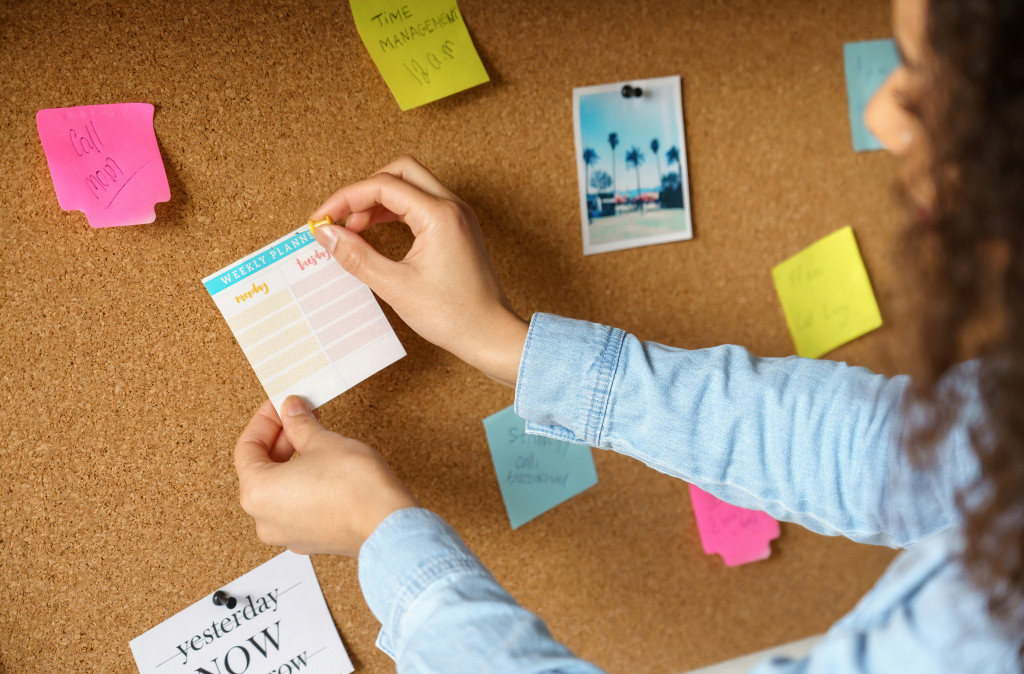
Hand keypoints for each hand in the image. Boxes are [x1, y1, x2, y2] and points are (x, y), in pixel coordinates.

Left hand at [233, 397, 419, 555]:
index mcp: (257, 493)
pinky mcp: (310, 539)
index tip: (280, 406)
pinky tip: (322, 466)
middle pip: (260, 470)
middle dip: (280, 439)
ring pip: (279, 490)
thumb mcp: (323, 441)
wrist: (387, 524)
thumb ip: (299, 424)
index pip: (247, 447)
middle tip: (298, 417)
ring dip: (291, 461)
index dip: (265, 420)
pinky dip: (303, 484)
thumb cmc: (354, 487)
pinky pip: (296, 506)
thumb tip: (291, 411)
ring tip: (313, 439)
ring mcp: (287, 533)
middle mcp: (264, 518)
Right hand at [309, 156, 528, 386]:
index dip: (346, 198)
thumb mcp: (395, 286)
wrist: (490, 335)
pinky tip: (377, 234)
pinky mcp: (458, 230)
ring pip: (412, 187)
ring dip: (380, 201)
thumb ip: (357, 256)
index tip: (322, 218)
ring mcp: (458, 217)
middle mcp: (452, 208)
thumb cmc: (453, 315)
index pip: (383, 185)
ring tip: (354, 230)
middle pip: (400, 172)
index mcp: (440, 215)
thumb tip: (327, 234)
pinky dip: (396, 213)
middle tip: (341, 218)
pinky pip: (422, 206)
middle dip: (365, 190)